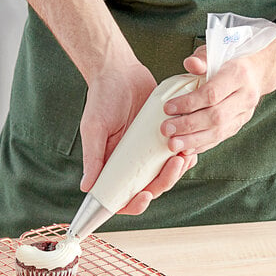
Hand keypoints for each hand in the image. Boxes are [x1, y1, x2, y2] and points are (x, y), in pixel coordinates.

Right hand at [80, 61, 197, 214]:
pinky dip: (185, 156)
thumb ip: (93, 158)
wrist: (120, 71)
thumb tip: (86, 187)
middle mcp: (131, 164)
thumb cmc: (101, 98)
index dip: (134, 204)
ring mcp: (148, 153)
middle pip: (151, 188)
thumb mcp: (93, 128)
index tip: (144, 196)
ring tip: (183, 156)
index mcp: (112, 166)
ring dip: (177, 172)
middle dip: (165, 182)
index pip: (123, 197)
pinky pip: (177, 155)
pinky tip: (189, 148)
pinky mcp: (162, 139)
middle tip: (174, 164)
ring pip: (166, 175)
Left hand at [160, 45, 270, 154]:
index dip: (189, 103)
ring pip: (219, 132)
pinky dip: (202, 145)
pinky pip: (220, 139)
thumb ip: (201, 59)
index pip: (212, 94)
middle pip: (215, 117)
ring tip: (173, 144)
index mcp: (238, 75)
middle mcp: (245, 97)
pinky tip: (186, 148)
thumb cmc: (229, 61)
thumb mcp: (216, 53)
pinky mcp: (239, 125)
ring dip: (193, 141)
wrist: (257, 73)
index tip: (167, 107)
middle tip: (166, 129)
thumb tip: (189, 64)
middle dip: (188, 125)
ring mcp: (244, 114)